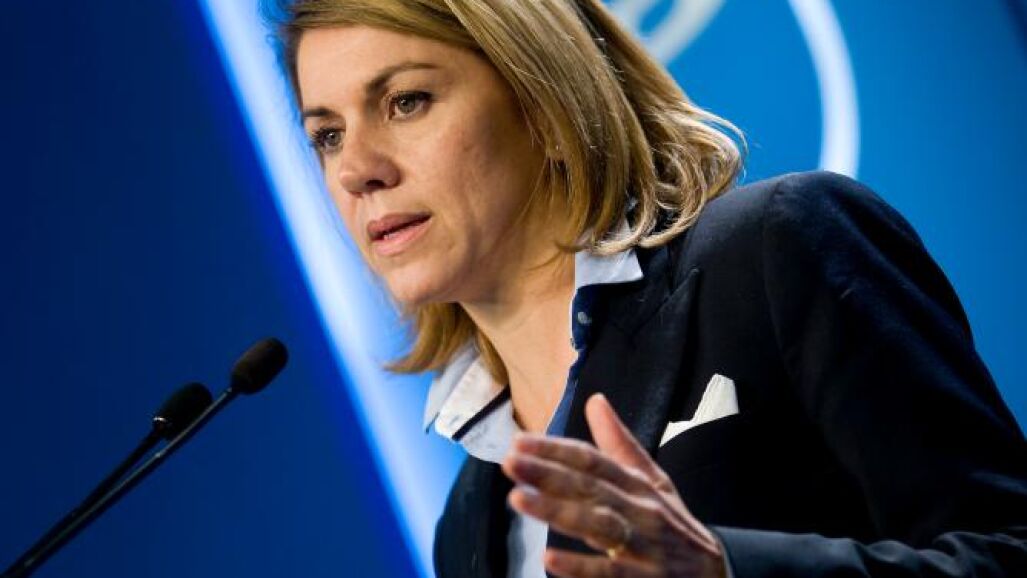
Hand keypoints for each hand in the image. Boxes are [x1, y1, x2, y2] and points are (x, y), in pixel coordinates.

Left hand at [502, 394, 726, 577]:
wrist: (720, 573)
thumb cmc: (674, 524)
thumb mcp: (653, 481)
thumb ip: (619, 444)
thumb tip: (595, 399)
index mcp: (638, 485)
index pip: (594, 461)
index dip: (557, 450)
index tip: (519, 442)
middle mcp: (641, 510)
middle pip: (592, 488)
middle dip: (549, 474)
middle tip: (510, 462)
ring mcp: (645, 546)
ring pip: (599, 525)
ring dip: (559, 512)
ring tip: (519, 499)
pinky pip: (612, 574)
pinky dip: (582, 567)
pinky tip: (550, 560)